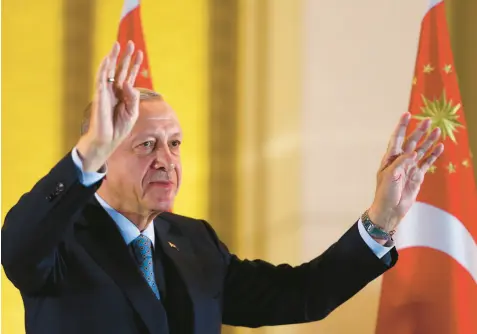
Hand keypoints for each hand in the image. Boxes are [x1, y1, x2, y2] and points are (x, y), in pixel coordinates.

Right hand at [76, 41, 143, 171]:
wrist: (107, 140)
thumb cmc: (119, 128)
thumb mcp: (132, 112)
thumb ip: (133, 98)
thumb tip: (128, 83)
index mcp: (124, 95)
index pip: (130, 76)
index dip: (135, 64)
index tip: (140, 53)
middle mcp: (115, 90)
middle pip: (121, 69)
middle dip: (126, 56)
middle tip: (131, 43)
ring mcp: (106, 92)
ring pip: (109, 70)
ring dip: (114, 57)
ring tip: (118, 44)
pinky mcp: (99, 96)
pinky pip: (101, 79)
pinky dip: (104, 68)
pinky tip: (107, 58)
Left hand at [368, 112, 443, 233]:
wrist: (390, 209)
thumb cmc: (385, 193)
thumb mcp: (390, 176)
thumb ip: (401, 163)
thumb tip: (414, 153)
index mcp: (390, 158)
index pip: (396, 139)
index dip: (401, 126)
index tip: (407, 114)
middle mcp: (400, 160)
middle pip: (411, 142)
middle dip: (418, 131)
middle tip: (427, 120)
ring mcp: (410, 167)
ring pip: (421, 150)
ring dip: (428, 141)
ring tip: (436, 130)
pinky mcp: (418, 176)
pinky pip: (427, 162)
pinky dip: (433, 155)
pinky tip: (440, 146)